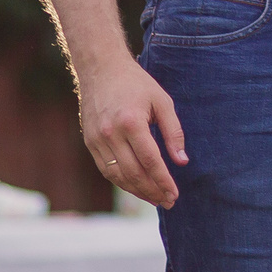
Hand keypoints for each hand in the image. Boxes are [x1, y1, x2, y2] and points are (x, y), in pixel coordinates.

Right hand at [77, 56, 187, 207]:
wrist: (101, 69)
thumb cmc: (136, 84)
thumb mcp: (162, 101)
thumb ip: (173, 132)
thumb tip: (182, 161)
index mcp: (131, 122)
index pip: (150, 161)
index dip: (163, 180)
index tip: (175, 194)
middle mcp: (111, 134)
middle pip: (134, 173)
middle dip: (153, 191)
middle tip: (168, 201)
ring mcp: (97, 140)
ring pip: (118, 176)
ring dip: (138, 191)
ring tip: (155, 198)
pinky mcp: (89, 142)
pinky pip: (106, 170)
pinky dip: (122, 182)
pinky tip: (137, 187)